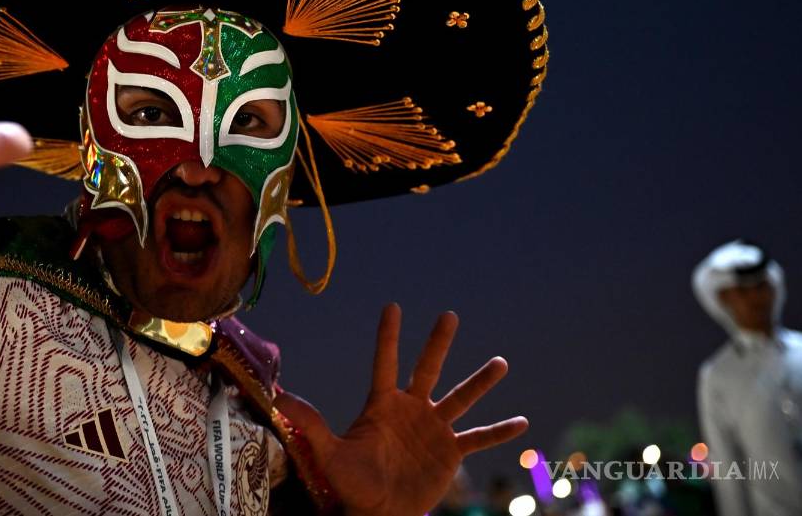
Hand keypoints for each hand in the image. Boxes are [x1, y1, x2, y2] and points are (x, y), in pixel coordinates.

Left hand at [275, 306, 527, 515]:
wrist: (377, 512)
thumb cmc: (350, 484)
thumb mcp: (329, 453)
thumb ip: (310, 424)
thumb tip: (278, 399)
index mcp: (382, 405)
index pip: (385, 363)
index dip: (388, 337)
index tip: (393, 306)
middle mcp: (411, 410)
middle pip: (427, 369)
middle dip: (438, 342)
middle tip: (449, 314)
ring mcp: (432, 430)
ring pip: (460, 399)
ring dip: (480, 382)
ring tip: (500, 362)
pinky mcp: (450, 453)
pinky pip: (478, 439)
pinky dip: (499, 431)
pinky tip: (522, 422)